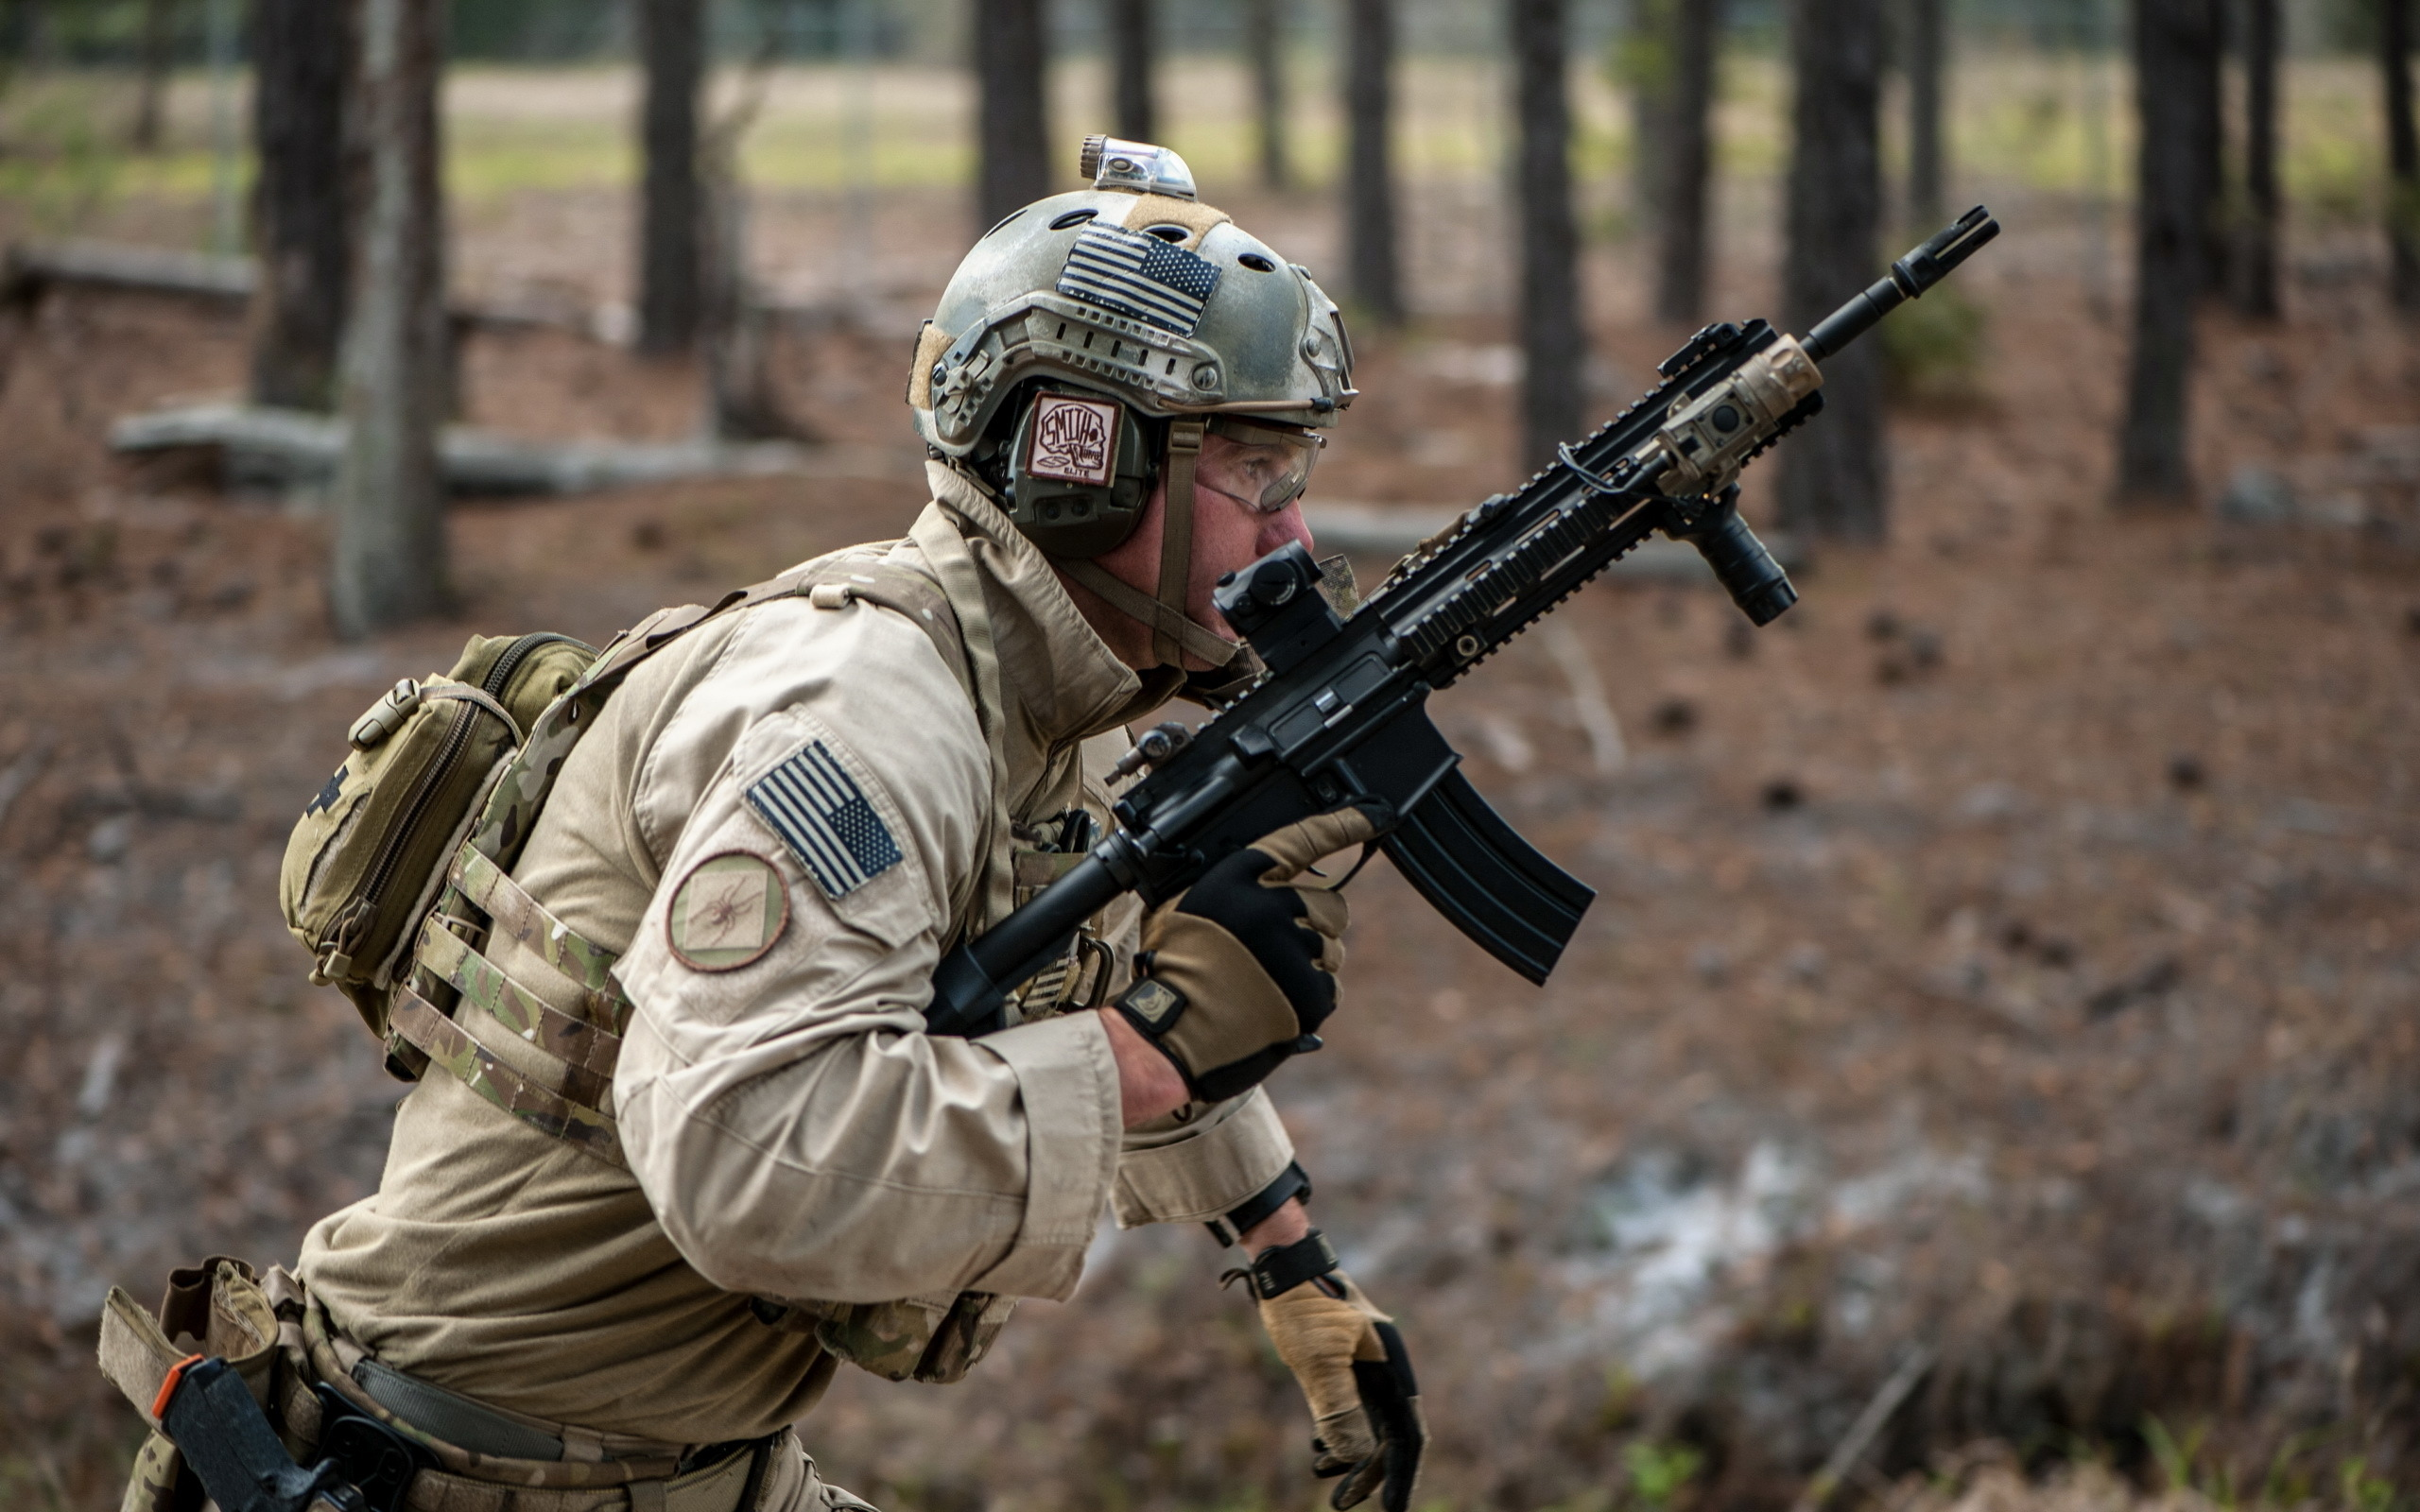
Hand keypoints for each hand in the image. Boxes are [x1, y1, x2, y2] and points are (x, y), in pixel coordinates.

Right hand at [1114, 807, 1378, 1102]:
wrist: (1171, 1033)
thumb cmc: (1171, 970)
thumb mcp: (1182, 907)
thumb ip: (1228, 886)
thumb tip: (1260, 879)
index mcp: (1240, 879)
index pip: (1303, 840)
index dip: (1343, 825)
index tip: (1377, 815)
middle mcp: (1274, 908)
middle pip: (1331, 905)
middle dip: (1316, 923)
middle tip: (1283, 948)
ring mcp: (1295, 950)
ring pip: (1332, 948)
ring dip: (1311, 962)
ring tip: (1270, 982)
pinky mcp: (1310, 993)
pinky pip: (1330, 987)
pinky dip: (1309, 997)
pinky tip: (1276, 1005)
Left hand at [1247, 1235, 1424, 1511]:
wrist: (1283, 1264)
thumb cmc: (1303, 1306)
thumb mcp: (1319, 1360)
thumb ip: (1339, 1407)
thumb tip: (1358, 1457)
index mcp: (1391, 1364)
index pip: (1406, 1432)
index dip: (1402, 1475)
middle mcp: (1384, 1367)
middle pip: (1389, 1434)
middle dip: (1371, 1473)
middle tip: (1342, 1504)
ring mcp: (1364, 1366)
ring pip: (1369, 1424)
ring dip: (1352, 1456)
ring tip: (1324, 1476)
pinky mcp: (1343, 1363)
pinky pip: (1351, 1408)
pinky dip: (1338, 1433)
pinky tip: (1320, 1448)